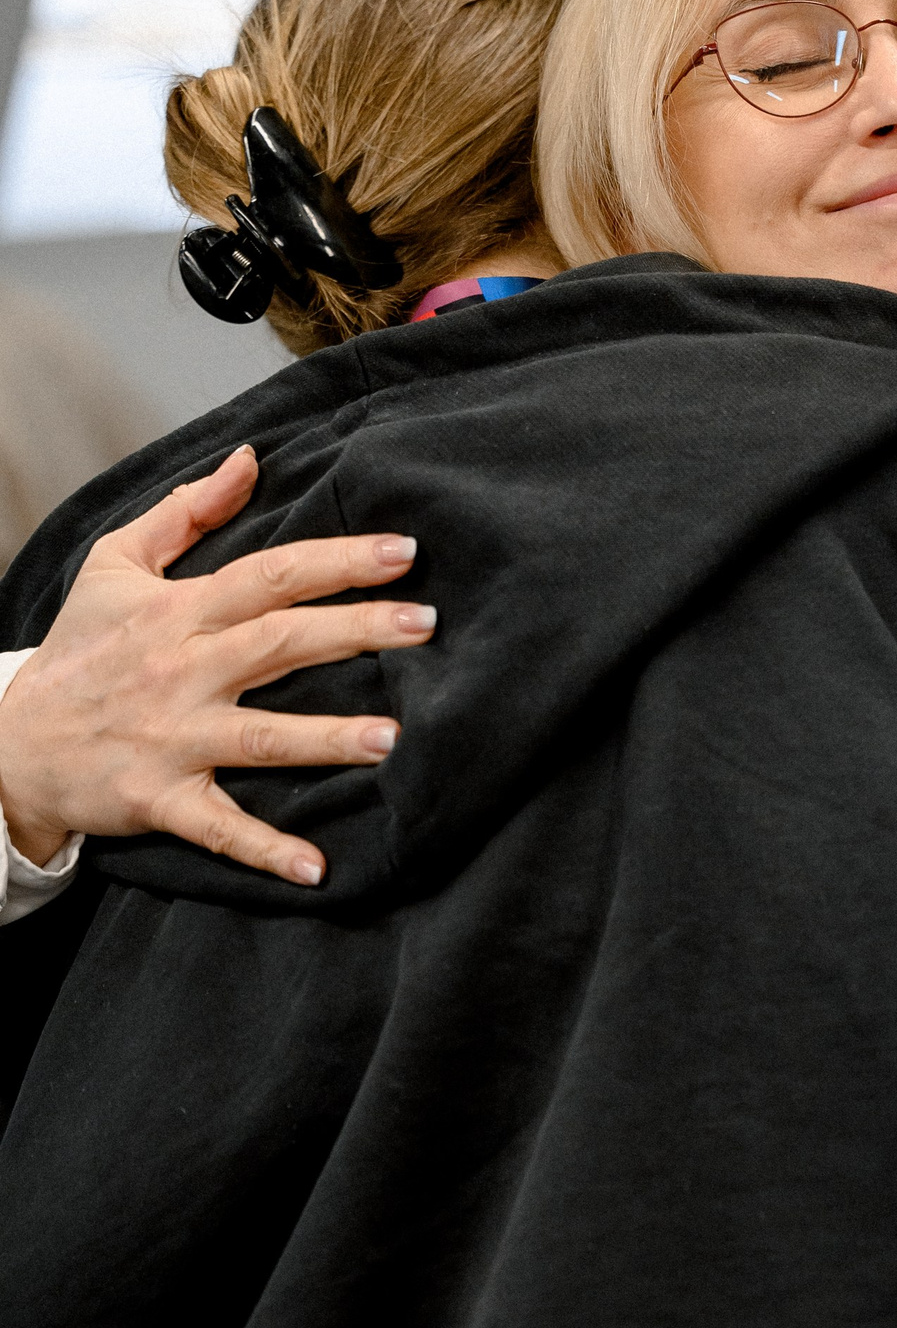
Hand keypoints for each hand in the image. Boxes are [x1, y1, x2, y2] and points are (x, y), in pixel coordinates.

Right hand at [0, 445, 434, 886]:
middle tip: (426, 625)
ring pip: (260, 737)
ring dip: (325, 739)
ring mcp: (172, 737)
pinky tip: (316, 868)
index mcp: (178, 611)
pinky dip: (264, 850)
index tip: (404, 551)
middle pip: (279, 643)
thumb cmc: (78, 650)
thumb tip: (248, 459)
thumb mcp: (115, 564)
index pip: (270, 575)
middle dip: (355, 631)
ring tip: (391, 738)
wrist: (11, 741)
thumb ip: (186, 512)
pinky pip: (220, 827)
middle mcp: (182, 671)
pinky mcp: (160, 799)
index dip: (338, 560)